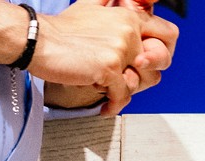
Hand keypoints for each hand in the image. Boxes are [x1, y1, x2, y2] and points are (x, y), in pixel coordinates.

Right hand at [27, 0, 174, 91]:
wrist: (36, 40)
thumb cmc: (60, 30)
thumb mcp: (91, 7)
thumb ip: (111, 4)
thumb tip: (126, 2)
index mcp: (128, 16)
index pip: (168, 34)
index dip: (163, 51)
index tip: (150, 63)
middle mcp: (128, 30)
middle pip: (159, 63)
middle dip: (144, 74)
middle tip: (126, 80)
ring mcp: (120, 49)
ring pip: (142, 81)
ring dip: (127, 89)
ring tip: (110, 89)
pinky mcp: (109, 68)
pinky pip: (123, 95)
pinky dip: (114, 104)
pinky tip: (105, 106)